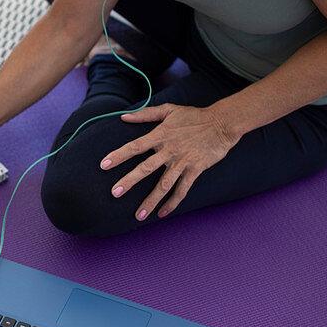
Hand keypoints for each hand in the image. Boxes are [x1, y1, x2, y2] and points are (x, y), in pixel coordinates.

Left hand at [100, 103, 238, 220]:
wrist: (222, 123)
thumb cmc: (194, 116)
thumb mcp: (169, 110)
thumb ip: (145, 114)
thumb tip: (123, 116)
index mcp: (160, 135)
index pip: (135, 147)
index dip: (119, 155)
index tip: (103, 165)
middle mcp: (169, 150)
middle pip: (145, 168)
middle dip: (129, 181)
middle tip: (114, 193)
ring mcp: (182, 162)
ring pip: (164, 185)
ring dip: (150, 201)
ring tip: (138, 215)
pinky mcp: (195, 170)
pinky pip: (182, 190)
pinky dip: (172, 203)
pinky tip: (162, 213)